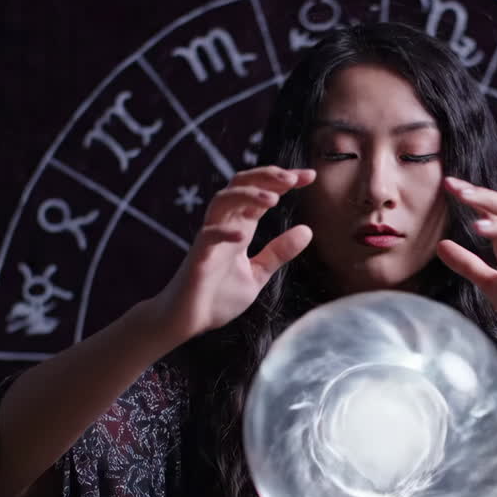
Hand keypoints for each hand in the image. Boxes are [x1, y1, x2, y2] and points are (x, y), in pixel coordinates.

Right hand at [149, 166, 315, 342]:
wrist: (186, 321)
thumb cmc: (217, 296)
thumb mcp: (257, 273)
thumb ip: (278, 252)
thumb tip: (308, 230)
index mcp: (240, 228)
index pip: (262, 194)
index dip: (284, 181)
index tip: (309, 175)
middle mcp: (224, 226)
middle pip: (240, 185)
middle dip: (266, 176)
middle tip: (292, 178)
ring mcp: (209, 240)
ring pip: (222, 201)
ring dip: (247, 195)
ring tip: (273, 199)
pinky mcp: (197, 258)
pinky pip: (207, 236)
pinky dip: (223, 231)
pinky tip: (242, 235)